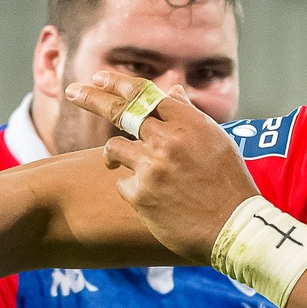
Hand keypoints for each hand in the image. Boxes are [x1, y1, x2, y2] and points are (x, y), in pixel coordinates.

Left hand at [64, 73, 260, 262]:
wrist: (234, 229)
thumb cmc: (230, 185)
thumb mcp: (217, 142)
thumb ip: (189, 115)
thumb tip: (171, 91)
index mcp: (188, 123)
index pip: (144, 93)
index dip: (118, 84)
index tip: (100, 78)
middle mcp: (168, 140)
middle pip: (120, 111)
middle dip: (92, 98)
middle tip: (72, 91)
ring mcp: (152, 167)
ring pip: (114, 148)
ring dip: (115, 155)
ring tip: (121, 164)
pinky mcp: (141, 195)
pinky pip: (122, 182)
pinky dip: (131, 187)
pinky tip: (151, 199)